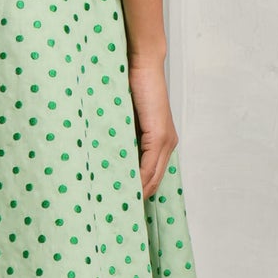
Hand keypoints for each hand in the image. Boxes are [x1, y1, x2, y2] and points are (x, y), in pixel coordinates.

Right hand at [128, 49, 177, 200]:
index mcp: (162, 142)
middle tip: (119, 213)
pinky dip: (137, 180)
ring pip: (152, 177)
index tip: (123, 205)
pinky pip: (148, 166)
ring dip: (136, 193)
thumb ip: (124, 138)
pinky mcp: (159, 136)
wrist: (143, 64)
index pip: (152, 176)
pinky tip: (124, 189)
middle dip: (138, 198)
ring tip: (119, 207)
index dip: (139, 192)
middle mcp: (168, 144)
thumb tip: (109, 157)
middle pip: (154, 181)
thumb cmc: (132, 86)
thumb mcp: (127, 119)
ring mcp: (165, 141)